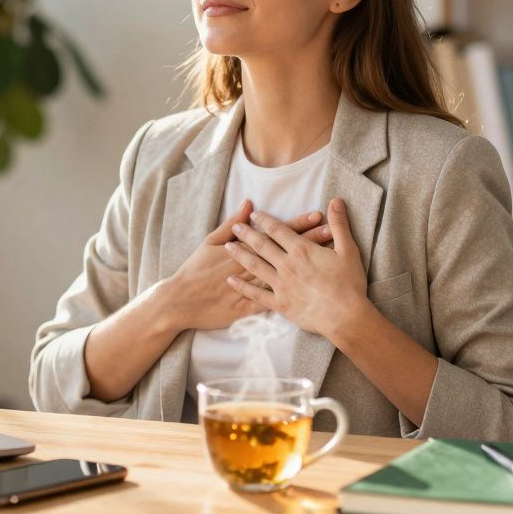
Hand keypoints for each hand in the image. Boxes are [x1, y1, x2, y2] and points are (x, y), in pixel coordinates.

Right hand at [154, 199, 334, 332]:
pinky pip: (274, 301)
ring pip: (287, 274)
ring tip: (328, 257)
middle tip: (332, 231)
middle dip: (310, 242)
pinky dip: (291, 296)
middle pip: (286, 253)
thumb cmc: (194, 269)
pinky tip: (311, 293)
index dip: (298, 225)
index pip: (277, 234)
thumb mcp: (210, 242)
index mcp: (244, 250)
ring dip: (307, 266)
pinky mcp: (249, 308)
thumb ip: (231, 223)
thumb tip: (248, 205)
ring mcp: (252, 289)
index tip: (317, 216)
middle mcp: (252, 267)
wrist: (181, 300)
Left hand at [222, 197, 369, 341]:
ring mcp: (280, 285)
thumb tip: (336, 201)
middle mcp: (286, 265)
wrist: (345, 317)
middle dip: (247, 234)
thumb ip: (339, 225)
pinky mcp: (279, 303)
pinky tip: (231, 280)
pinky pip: (256, 294)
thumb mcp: (348, 250)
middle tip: (235, 227)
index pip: (278, 230)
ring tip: (228, 246)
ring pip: (255, 266)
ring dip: (240, 255)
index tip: (253, 214)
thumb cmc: (349, 284)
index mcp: (301, 250)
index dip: (264, 220)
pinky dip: (242, 287)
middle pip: (262, 245)